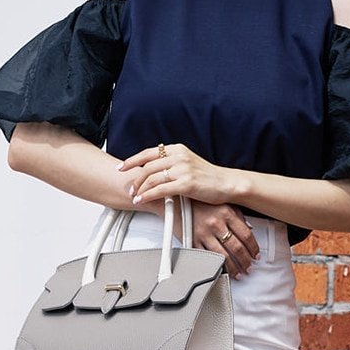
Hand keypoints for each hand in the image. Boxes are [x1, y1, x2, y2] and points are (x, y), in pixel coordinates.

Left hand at [119, 143, 238, 207]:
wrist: (227, 183)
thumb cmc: (208, 177)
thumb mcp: (188, 163)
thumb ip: (172, 163)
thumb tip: (153, 169)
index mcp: (177, 149)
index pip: (149, 152)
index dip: (133, 160)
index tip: (122, 167)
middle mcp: (179, 156)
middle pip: (147, 166)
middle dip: (135, 179)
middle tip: (130, 188)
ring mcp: (183, 169)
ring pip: (152, 178)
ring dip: (140, 189)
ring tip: (135, 196)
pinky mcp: (186, 183)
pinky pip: (160, 190)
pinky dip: (148, 196)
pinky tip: (143, 200)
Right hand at [190, 200, 259, 277]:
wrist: (178, 199)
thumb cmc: (201, 201)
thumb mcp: (223, 202)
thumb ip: (237, 215)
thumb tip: (249, 229)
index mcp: (226, 213)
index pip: (246, 235)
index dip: (253, 248)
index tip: (255, 255)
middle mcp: (216, 223)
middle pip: (236, 248)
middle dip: (245, 261)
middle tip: (249, 267)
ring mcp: (203, 233)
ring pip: (222, 256)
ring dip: (232, 268)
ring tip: (238, 273)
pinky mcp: (192, 240)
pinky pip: (206, 257)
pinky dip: (214, 266)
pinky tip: (220, 269)